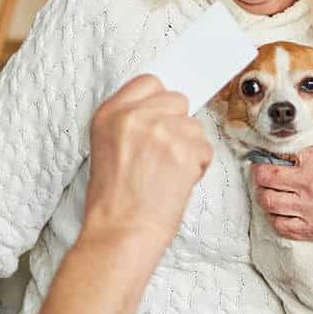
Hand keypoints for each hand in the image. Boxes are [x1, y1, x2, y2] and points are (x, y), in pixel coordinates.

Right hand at [83, 75, 212, 258]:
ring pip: (195, 126)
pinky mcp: (184, 149)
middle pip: (177, 100)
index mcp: (109, 113)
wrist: (121, 232)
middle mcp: (134, 116)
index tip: (163, 116)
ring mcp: (161, 130)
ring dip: (189, 149)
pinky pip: (206, 149)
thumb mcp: (106, 147)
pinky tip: (177, 182)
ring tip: (168, 173)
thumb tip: (163, 111)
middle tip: (164, 153)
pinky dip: (198, 167)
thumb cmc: (114, 200)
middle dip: (178, 124)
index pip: (148, 82)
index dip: (160, 102)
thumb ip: (130, 122)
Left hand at [251, 141, 312, 246]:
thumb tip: (308, 136)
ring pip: (268, 201)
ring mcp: (309, 209)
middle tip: (263, 175)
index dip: (269, 157)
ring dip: (265, 197)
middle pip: (265, 178)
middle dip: (260, 175)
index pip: (278, 155)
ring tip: (271, 193)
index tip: (266, 158)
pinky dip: (276, 219)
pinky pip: (281, 226)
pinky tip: (281, 213)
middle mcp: (309, 183)